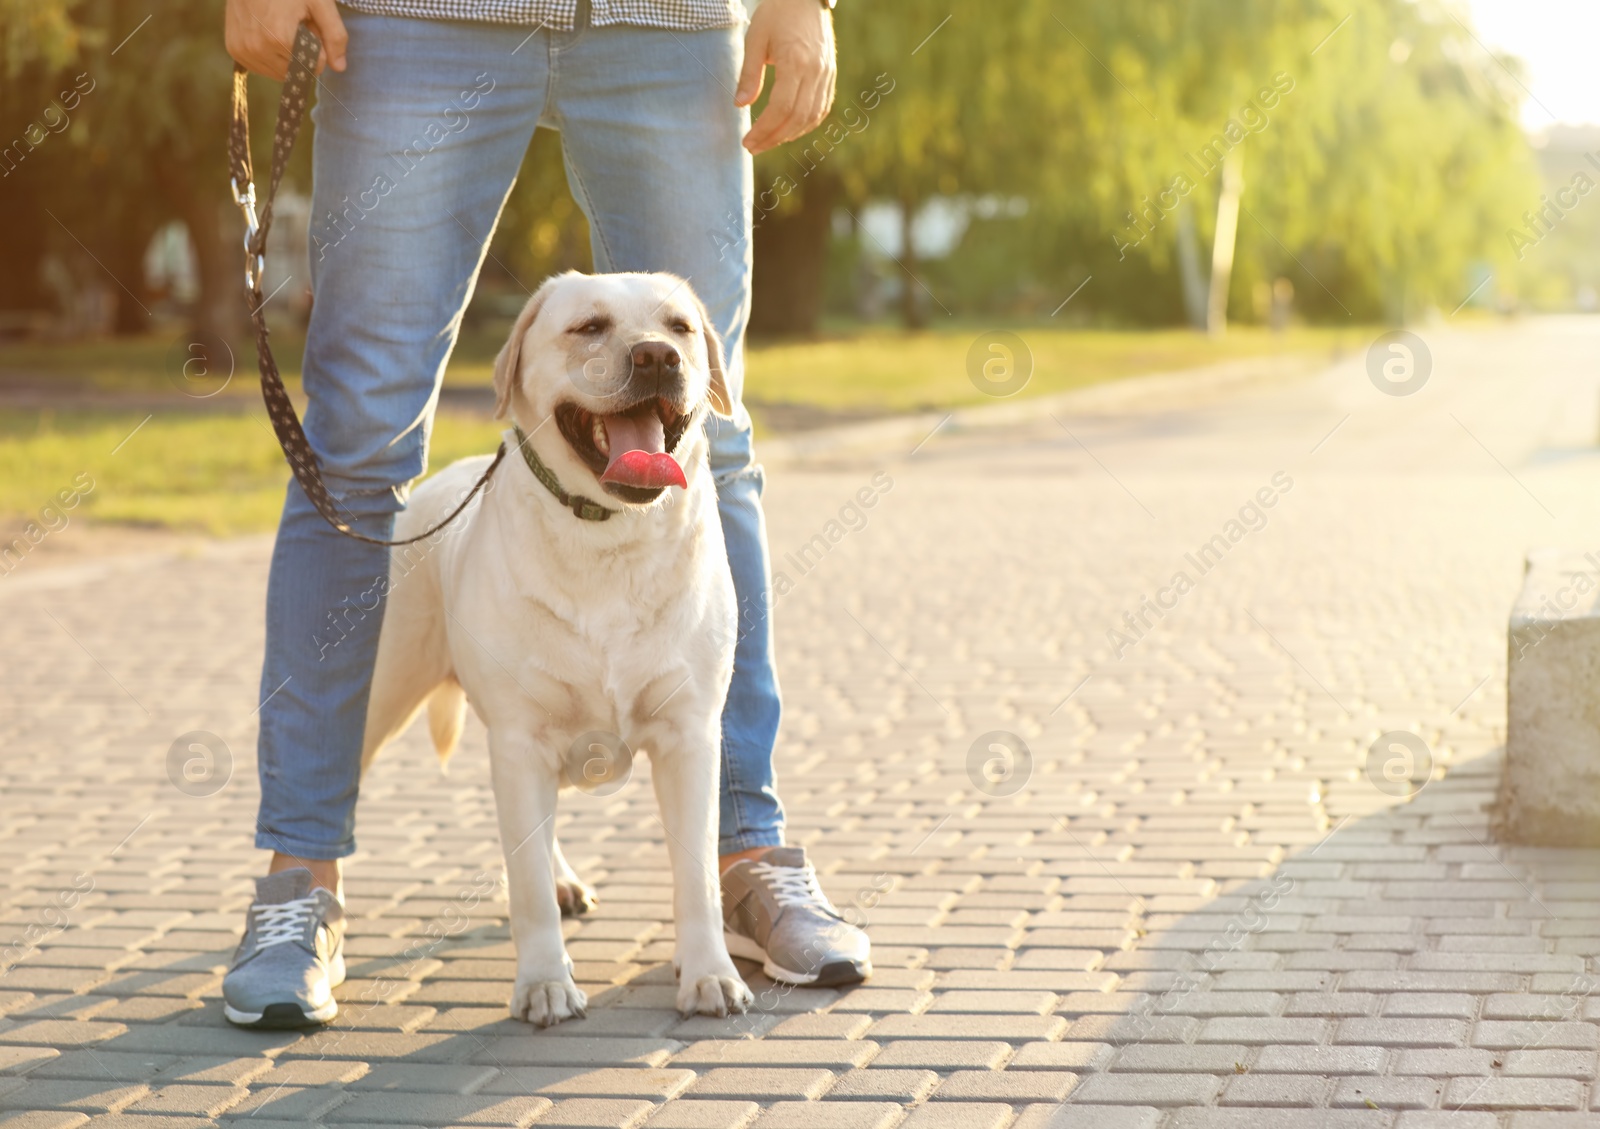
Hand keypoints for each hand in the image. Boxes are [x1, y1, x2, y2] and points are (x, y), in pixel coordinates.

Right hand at [225, 0, 347, 79]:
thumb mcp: (319, 3)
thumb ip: (334, 36)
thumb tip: (340, 68)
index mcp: (279, 38)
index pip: (315, 65)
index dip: (318, 46)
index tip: (308, 24)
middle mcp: (258, 49)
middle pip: (298, 72)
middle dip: (302, 52)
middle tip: (294, 24)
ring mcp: (243, 51)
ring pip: (281, 74)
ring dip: (288, 58)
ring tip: (280, 26)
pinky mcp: (235, 50)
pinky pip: (263, 69)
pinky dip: (272, 59)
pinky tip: (269, 35)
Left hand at [736, 0, 836, 153]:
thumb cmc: (776, 13)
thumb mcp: (755, 39)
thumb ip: (749, 75)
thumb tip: (739, 106)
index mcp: (796, 61)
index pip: (781, 108)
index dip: (764, 129)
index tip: (747, 140)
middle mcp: (815, 71)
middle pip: (797, 117)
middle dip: (774, 137)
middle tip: (753, 147)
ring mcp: (826, 74)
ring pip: (812, 116)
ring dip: (790, 134)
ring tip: (768, 141)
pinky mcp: (830, 74)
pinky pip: (822, 108)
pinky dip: (806, 124)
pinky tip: (790, 130)